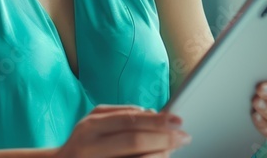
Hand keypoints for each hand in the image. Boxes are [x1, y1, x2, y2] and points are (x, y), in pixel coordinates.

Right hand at [52, 104, 191, 157]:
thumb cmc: (83, 143)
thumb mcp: (94, 122)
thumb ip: (120, 114)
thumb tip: (151, 113)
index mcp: (90, 127)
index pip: (129, 121)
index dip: (156, 121)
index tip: (178, 120)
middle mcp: (90, 146)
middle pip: (134, 141)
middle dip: (163, 138)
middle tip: (183, 136)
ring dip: (159, 154)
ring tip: (172, 150)